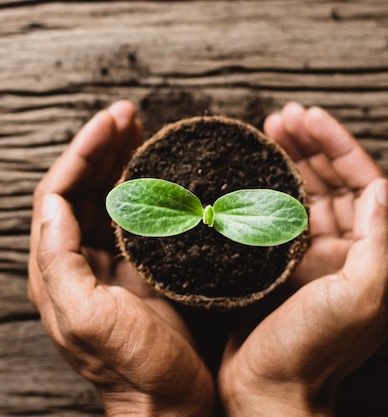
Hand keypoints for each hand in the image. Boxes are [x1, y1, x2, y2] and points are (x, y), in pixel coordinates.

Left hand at [28, 101, 214, 416]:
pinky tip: (154, 169)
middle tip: (127, 114)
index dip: (80, 153)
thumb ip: (59, 261)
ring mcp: (105, 264)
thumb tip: (52, 204)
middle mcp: (74, 262)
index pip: (56, 194)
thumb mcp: (87, 318)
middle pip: (78, 187)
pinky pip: (130, 216)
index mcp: (55, 270)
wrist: (167, 405)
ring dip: (117, 160)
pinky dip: (139, 186)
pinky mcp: (134, 269)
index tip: (111, 123)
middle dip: (99, 146)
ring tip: (138, 127)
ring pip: (103, 197)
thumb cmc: (133, 369)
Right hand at [218, 103, 387, 415]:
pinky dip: (262, 192)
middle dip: (309, 145)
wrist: (267, 389)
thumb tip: (382, 188)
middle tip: (282, 117)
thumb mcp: (360, 299)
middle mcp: (343, 253)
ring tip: (266, 133)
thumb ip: (380, 245)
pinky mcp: (275, 267)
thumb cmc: (311, 351)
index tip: (309, 117)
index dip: (338, 145)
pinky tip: (247, 175)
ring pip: (301, 196)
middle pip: (331, 182)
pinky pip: (271, 218)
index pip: (363, 184)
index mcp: (369, 256)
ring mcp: (307, 259)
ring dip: (286, 162)